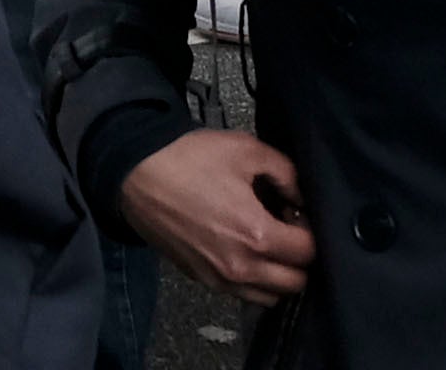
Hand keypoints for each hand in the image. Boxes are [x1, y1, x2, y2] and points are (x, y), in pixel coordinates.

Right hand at [120, 132, 315, 294]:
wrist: (135, 172)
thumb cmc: (188, 159)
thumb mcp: (245, 150)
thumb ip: (286, 173)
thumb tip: (301, 196)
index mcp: (257, 234)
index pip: (309, 252)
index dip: (310, 230)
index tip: (297, 214)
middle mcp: (242, 266)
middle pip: (296, 282)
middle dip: (299, 258)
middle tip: (286, 230)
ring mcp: (219, 278)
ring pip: (271, 297)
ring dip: (278, 276)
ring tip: (266, 245)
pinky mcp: (201, 279)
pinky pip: (242, 295)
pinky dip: (252, 282)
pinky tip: (243, 252)